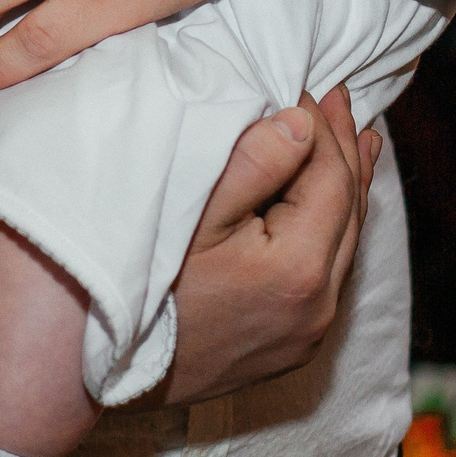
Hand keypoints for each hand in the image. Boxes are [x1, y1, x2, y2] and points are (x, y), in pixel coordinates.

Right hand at [158, 88, 380, 405]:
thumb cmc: (139, 288)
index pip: (330, 178)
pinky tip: (334, 203)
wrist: (100, 371)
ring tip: (354, 136)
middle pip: (349, 208)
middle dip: (344, 147)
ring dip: (346, 184)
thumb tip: (302, 121)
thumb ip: (252, 164)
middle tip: (341, 93)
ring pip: (347, 240)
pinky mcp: (294, 343)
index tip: (302, 85)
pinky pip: (332, 270)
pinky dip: (334, 225)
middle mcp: (317, 307)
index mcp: (297, 271)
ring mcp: (309, 331)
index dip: (323, 125)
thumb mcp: (190, 215)